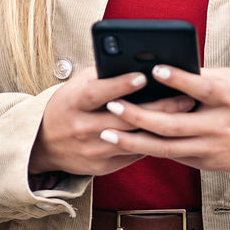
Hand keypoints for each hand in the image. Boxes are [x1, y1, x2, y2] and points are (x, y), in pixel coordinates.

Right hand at [29, 67, 195, 176]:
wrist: (43, 143)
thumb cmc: (68, 106)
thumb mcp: (77, 86)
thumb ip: (102, 76)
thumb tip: (134, 62)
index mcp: (74, 103)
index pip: (99, 93)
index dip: (121, 85)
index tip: (144, 76)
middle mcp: (82, 128)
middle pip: (124, 119)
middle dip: (157, 107)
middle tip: (184, 97)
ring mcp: (92, 150)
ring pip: (132, 139)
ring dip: (161, 127)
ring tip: (185, 113)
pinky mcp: (101, 167)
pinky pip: (132, 154)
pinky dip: (151, 142)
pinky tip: (171, 132)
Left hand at [97, 64, 229, 182]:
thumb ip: (204, 78)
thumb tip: (167, 70)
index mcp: (229, 98)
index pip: (201, 88)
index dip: (178, 79)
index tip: (154, 69)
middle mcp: (219, 125)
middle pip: (174, 123)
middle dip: (140, 115)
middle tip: (113, 105)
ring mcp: (212, 148)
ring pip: (166, 147)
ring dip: (134, 140)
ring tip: (107, 130)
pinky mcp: (207, 163)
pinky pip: (173, 156)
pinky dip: (149, 148)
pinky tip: (126, 142)